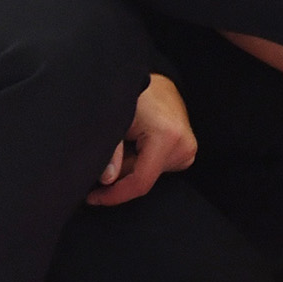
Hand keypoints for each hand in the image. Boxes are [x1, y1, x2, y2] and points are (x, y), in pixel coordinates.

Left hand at [89, 73, 197, 207]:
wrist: (154, 83)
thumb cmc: (134, 96)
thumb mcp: (115, 121)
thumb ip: (110, 153)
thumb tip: (106, 180)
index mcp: (167, 137)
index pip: (141, 182)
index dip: (114, 195)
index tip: (93, 197)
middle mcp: (184, 145)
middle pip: (143, 178)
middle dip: (120, 174)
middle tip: (108, 153)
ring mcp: (188, 149)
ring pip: (149, 174)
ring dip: (131, 166)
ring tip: (127, 141)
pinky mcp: (187, 150)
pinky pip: (158, 167)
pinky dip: (143, 161)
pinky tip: (139, 143)